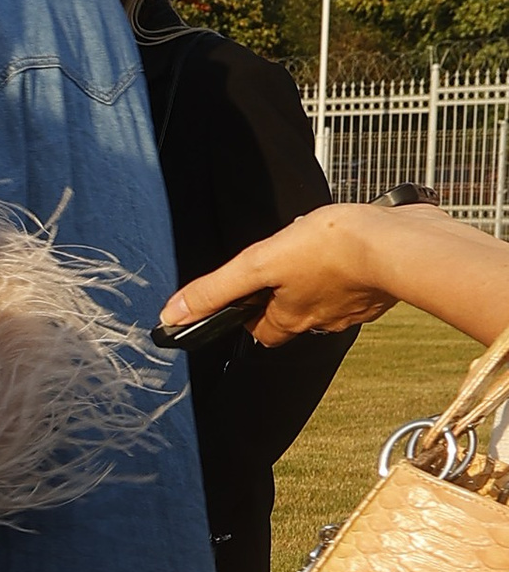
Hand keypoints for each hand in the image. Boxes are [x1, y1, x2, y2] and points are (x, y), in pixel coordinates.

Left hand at [164, 208, 403, 345]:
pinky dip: (353, 265)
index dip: (250, 310)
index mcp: (291, 319)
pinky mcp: (381, 288)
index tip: (248, 290)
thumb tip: (172, 315)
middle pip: (293, 311)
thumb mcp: (260, 262)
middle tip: (286, 258)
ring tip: (318, 245)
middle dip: (285, 288)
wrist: (400, 243)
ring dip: (319, 274)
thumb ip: (217, 289)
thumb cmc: (332, 249)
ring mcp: (356, 305)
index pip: (261, 328)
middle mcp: (323, 320)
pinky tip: (354, 242)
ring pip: (328, 294)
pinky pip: (360, 281)